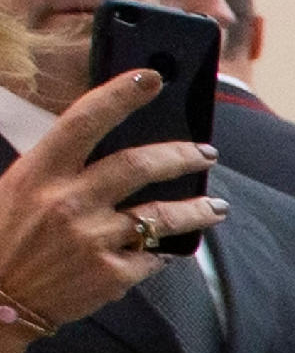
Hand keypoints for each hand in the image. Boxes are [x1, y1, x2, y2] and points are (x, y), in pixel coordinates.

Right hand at [0, 73, 221, 341]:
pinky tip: (173, 248)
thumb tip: (114, 145)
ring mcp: (92, 239)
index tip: (152, 77)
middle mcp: (67, 201)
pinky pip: (153, 257)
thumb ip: (61, 168)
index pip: (85, 120)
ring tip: (215, 205)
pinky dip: (164, 252)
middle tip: (206, 152)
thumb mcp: (19, 189)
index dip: (120, 94)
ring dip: (196, 208)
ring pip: (162, 215)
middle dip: (182, 155)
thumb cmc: (8, 237)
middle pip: (139, 165)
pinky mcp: (111, 275)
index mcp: (39, 173)